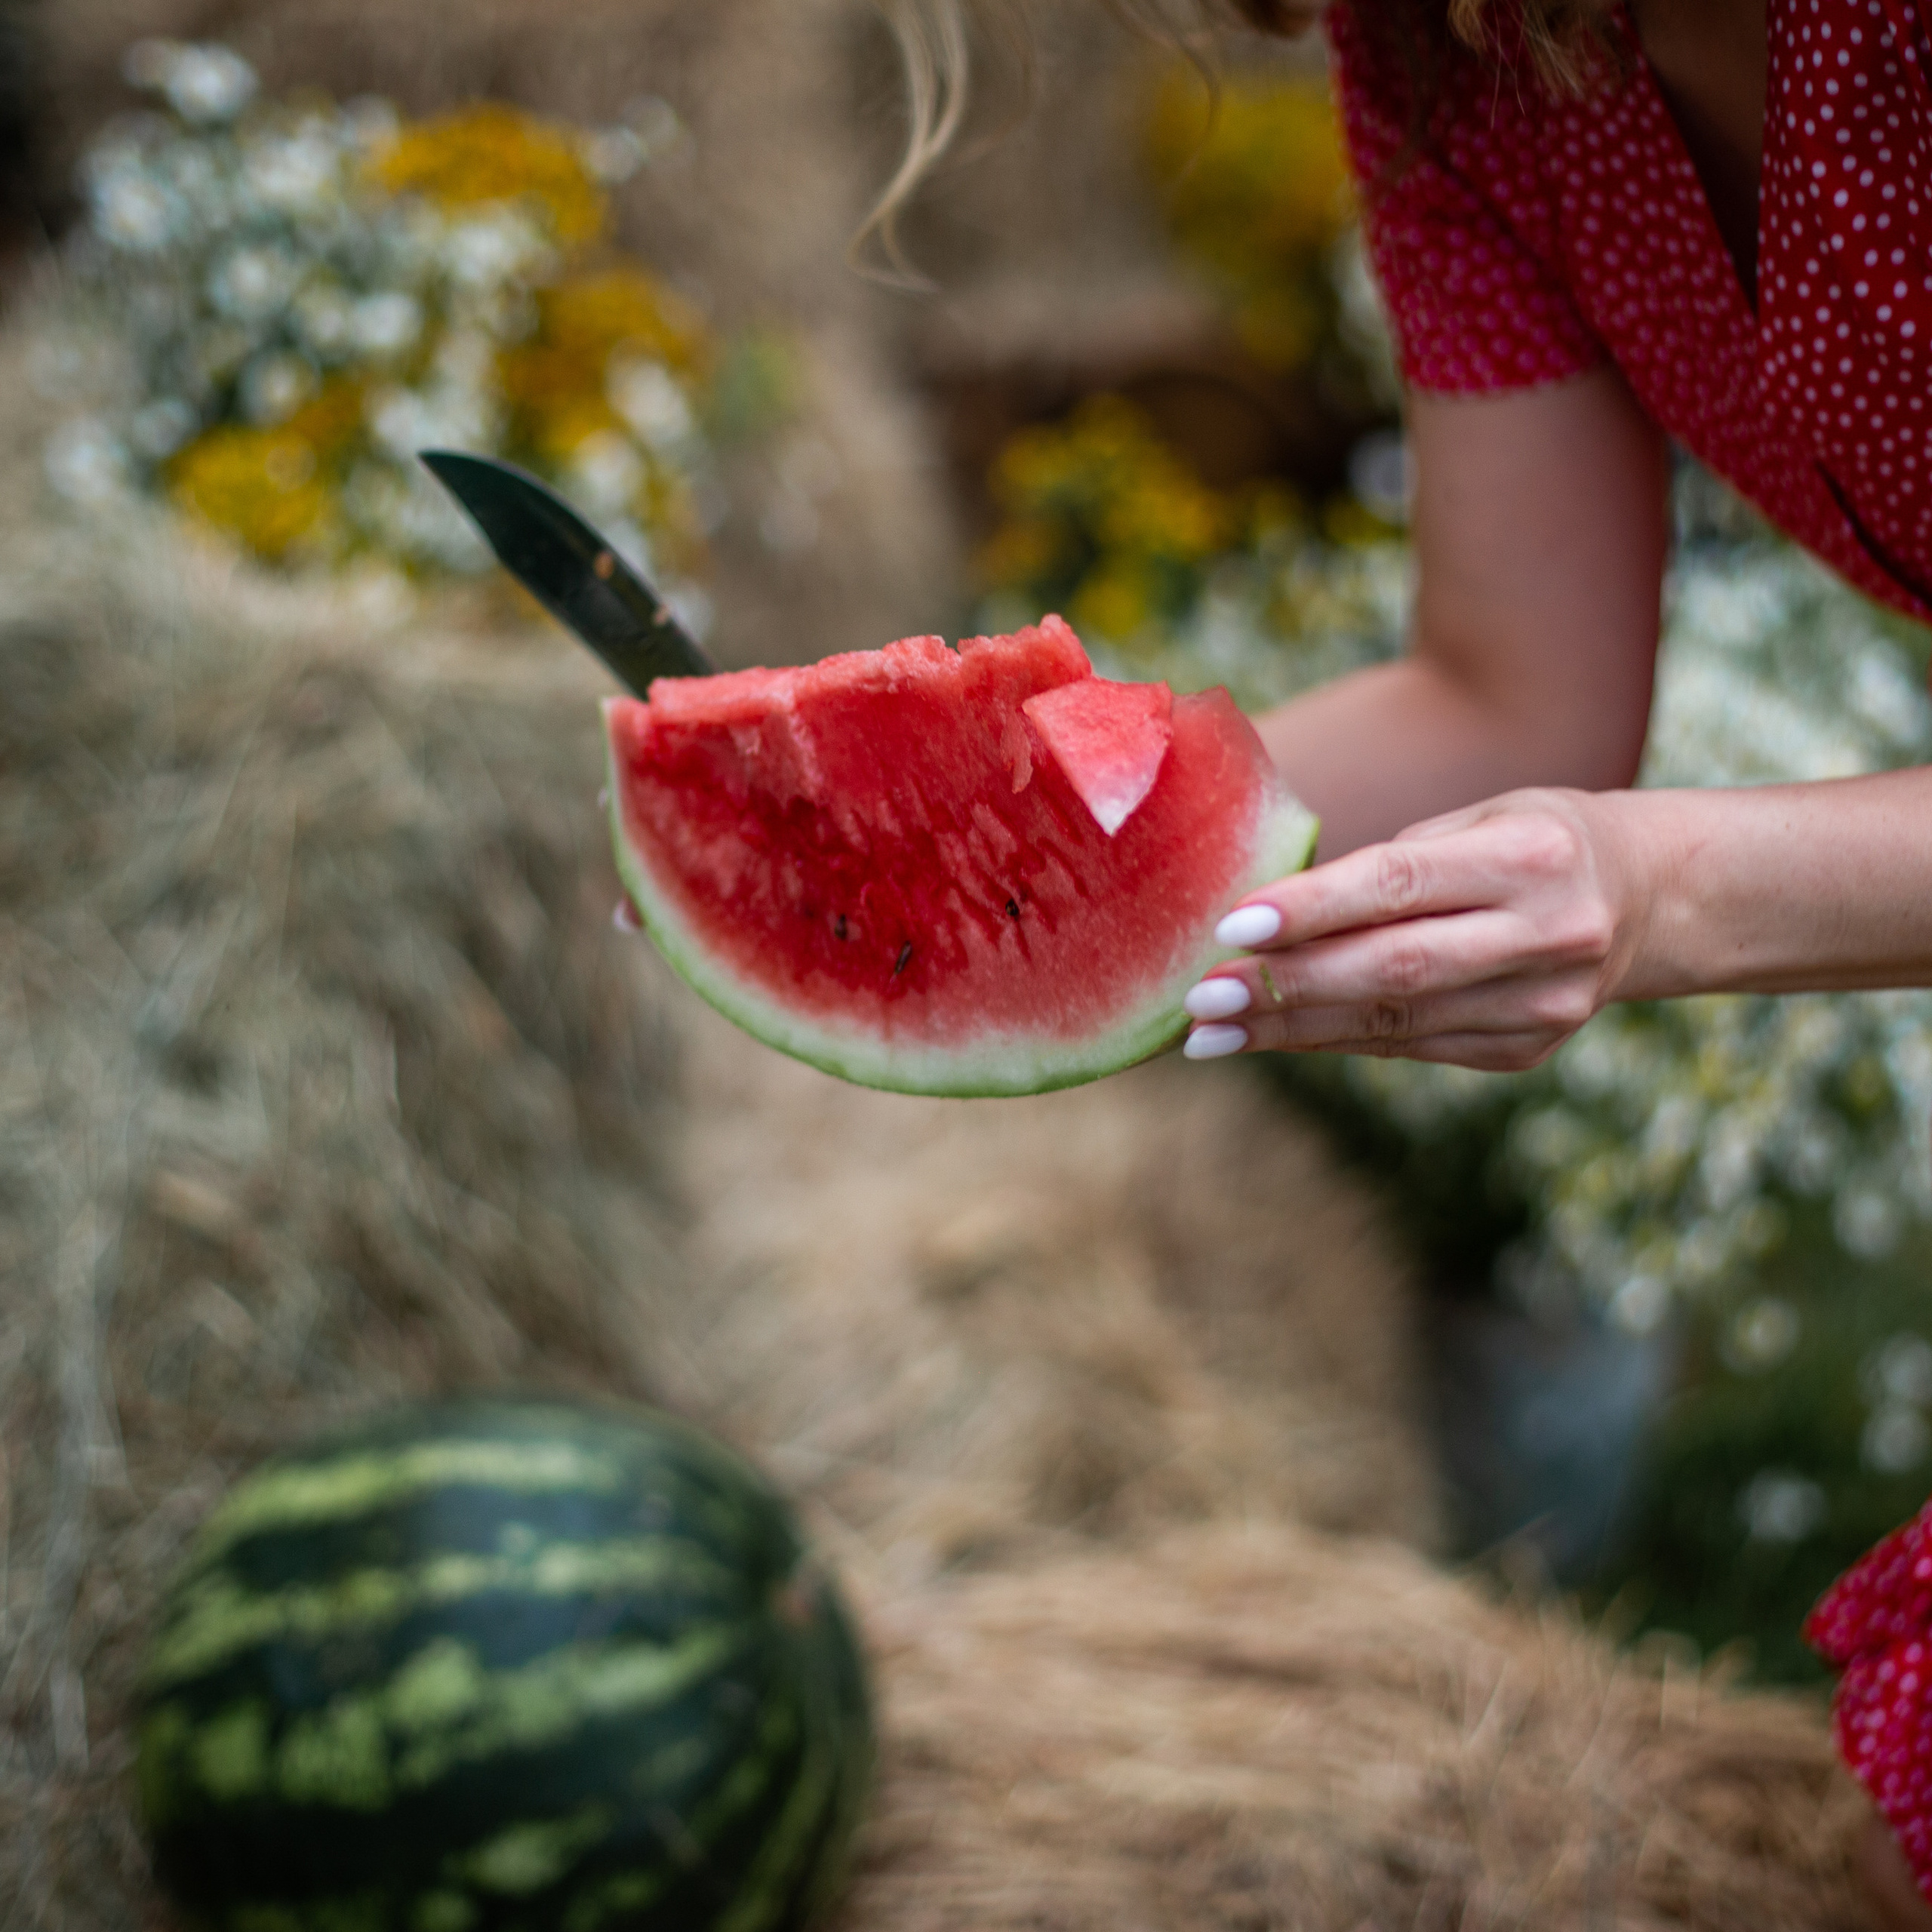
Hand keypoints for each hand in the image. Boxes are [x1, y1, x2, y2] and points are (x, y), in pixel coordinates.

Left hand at [1182, 789, 1647, 1070]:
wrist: (1648, 900)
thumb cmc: (1529, 840)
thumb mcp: (1477, 820)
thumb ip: (1389, 867)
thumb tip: (1269, 918)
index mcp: (1531, 855)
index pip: (1400, 885)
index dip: (1312, 908)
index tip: (1233, 925)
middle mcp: (1547, 934)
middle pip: (1393, 968)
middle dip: (1285, 984)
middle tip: (1202, 996)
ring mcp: (1543, 1003)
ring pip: (1393, 1020)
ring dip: (1289, 1029)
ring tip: (1210, 1032)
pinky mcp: (1527, 1049)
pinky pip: (1409, 1046)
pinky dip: (1333, 1040)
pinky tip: (1271, 1037)